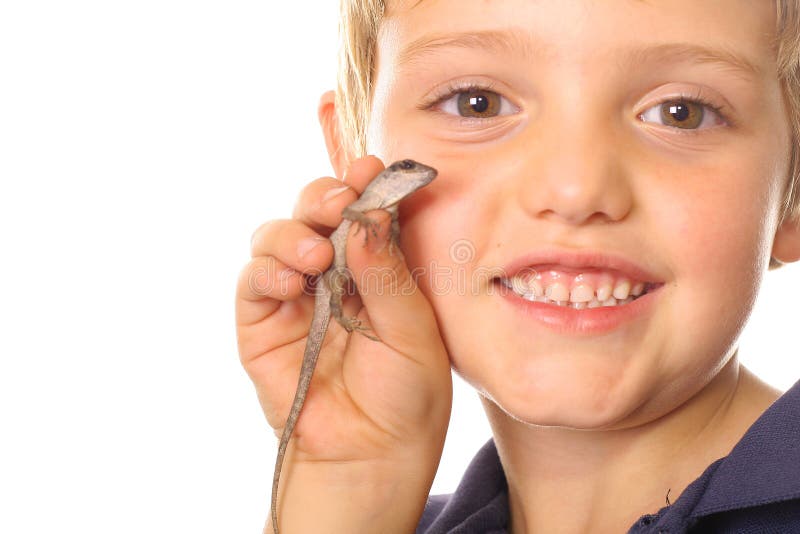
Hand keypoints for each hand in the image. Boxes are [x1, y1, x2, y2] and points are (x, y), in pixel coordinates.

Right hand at [235, 156, 452, 532]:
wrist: (373, 454)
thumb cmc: (407, 393)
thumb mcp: (413, 329)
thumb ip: (388, 274)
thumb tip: (366, 216)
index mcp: (377, 265)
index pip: (363, 208)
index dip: (362, 181)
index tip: (371, 166)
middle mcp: (333, 272)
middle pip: (316, 210)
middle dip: (324, 196)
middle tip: (341, 201)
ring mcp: (295, 294)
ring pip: (279, 234)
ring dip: (294, 232)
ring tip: (317, 253)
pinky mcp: (263, 321)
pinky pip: (255, 279)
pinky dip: (268, 268)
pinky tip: (292, 278)